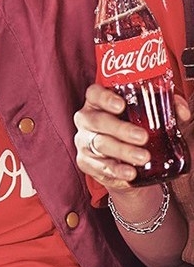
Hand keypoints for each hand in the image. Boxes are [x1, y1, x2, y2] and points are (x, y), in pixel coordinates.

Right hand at [74, 82, 189, 192]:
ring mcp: (84, 141)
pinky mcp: (85, 162)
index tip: (121, 104)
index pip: (94, 93)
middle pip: (97, 120)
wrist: (128, 165)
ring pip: (100, 144)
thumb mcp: (152, 118)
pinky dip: (116, 170)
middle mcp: (87, 119)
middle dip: (120, 129)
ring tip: (143, 157)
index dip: (104, 97)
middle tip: (142, 137)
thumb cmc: (136, 131)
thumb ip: (167, 108)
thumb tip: (182, 111)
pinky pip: (99, 166)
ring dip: (123, 151)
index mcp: (98, 102)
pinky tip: (130, 173)